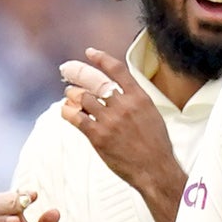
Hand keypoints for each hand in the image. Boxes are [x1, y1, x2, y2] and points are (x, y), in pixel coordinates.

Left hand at [59, 51, 177, 188]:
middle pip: (95, 81)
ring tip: (69, 96)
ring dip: (72, 95)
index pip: (117, 70)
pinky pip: (76, 118)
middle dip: (77, 73)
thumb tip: (118, 92)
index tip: (90, 53)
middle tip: (66, 69)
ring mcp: (110, 120)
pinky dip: (68, 112)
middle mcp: (124, 105)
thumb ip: (134, 101)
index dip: (101, 59)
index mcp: (139, 97)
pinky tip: (66, 111)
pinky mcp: (98, 136)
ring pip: (83, 98)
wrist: (154, 169)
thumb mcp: (151, 114)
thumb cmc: (155, 145)